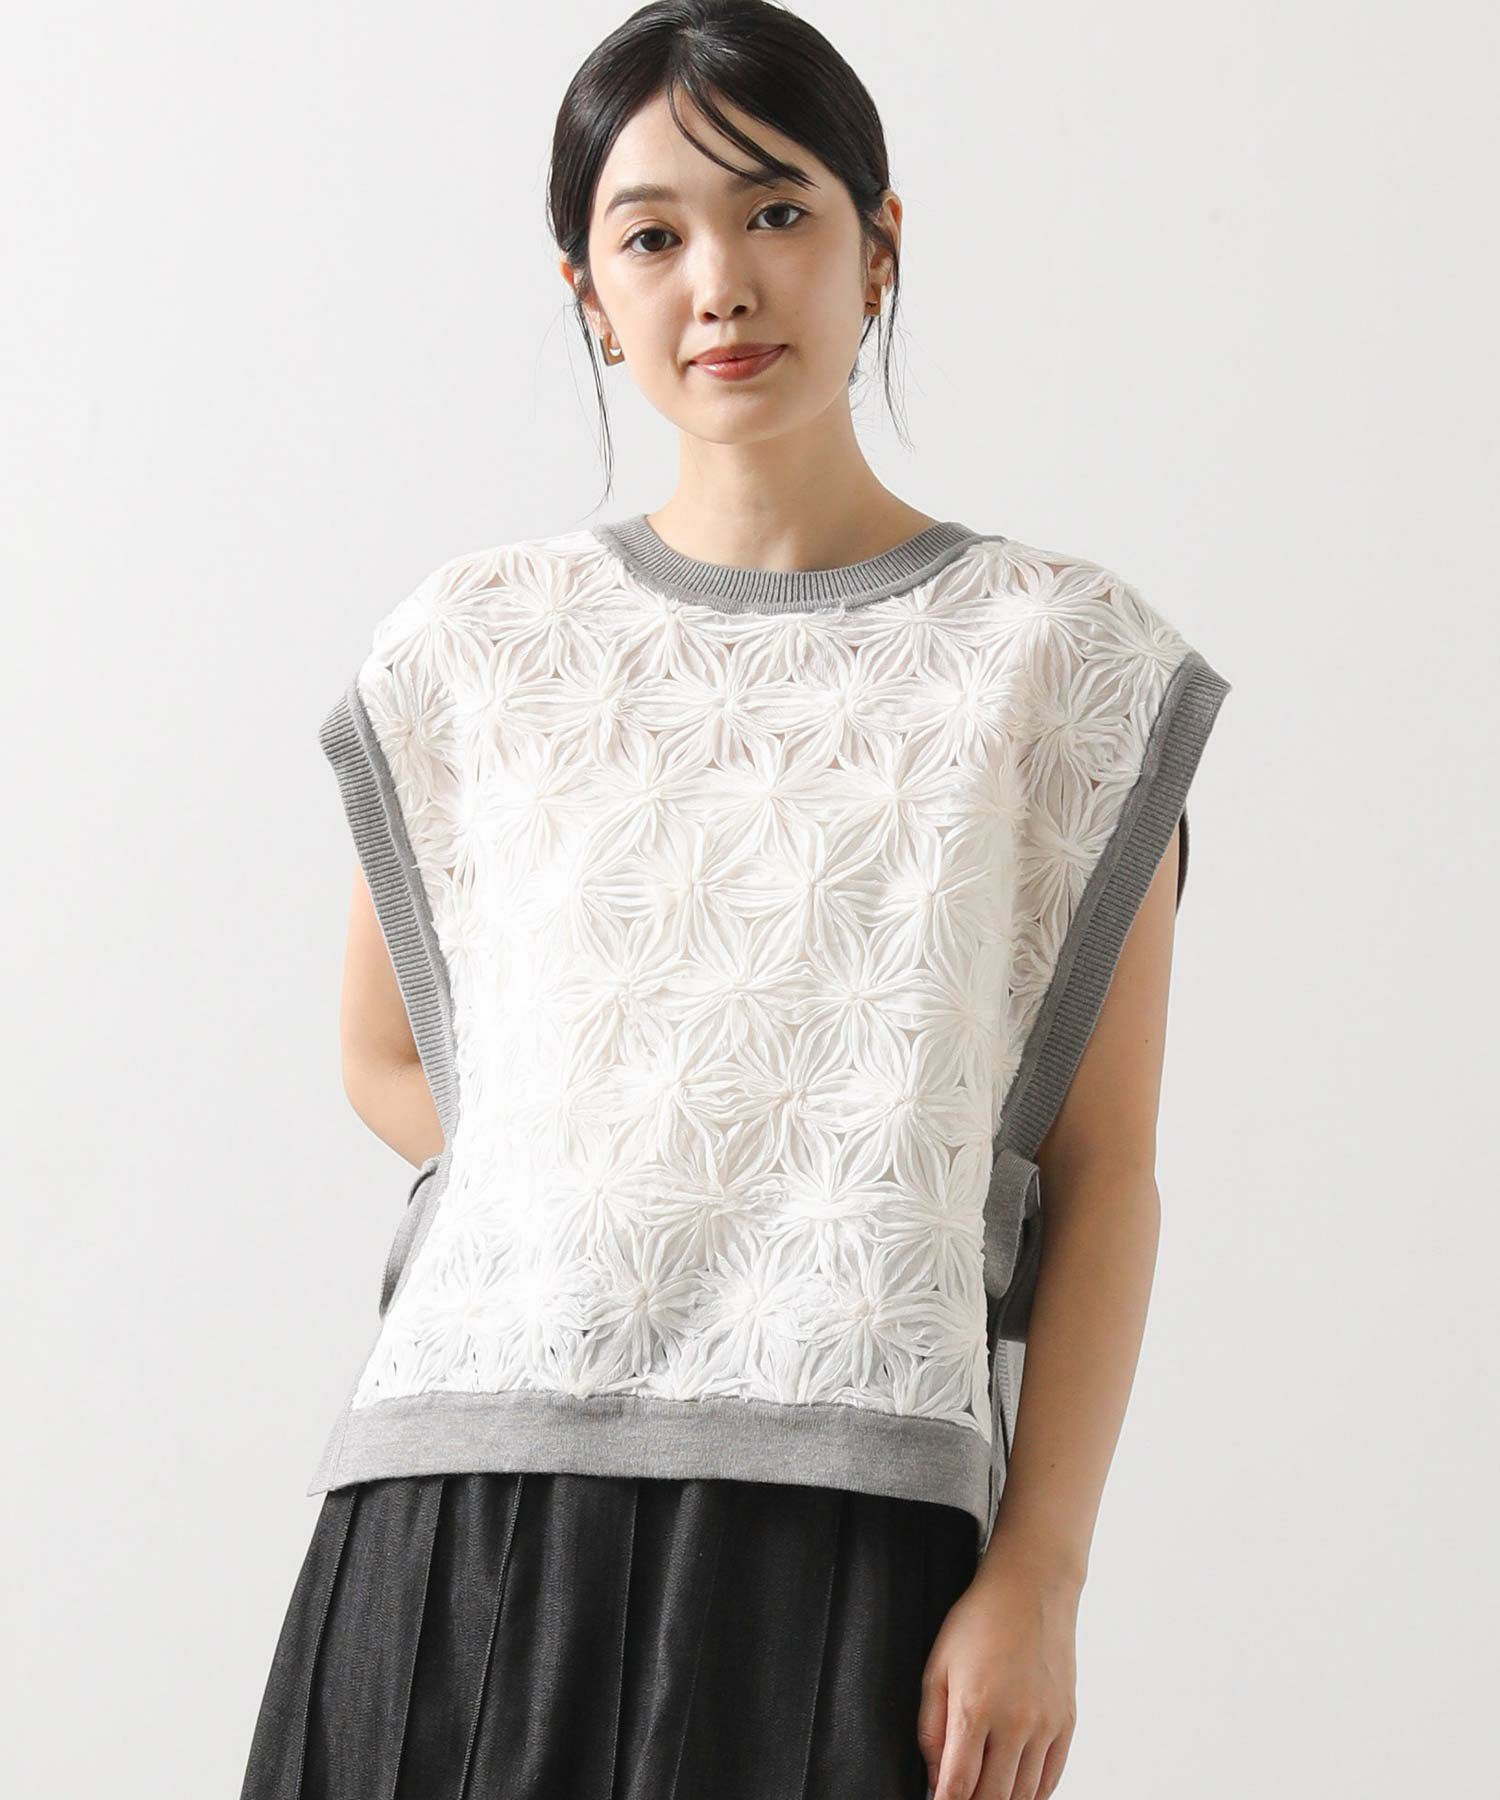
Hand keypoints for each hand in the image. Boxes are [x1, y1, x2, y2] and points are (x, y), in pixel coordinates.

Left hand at [915, 1551, 1079, 1798]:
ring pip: (1023, 1795)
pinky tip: (1016, 1792)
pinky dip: (1033, 1795)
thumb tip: (935, 1777)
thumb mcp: (937, 1666)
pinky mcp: (1066, 1722)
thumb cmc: (979, 1621)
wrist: (1031, 1589)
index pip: (958, 1786)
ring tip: (984, 1794)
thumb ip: (931, 1727)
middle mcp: (1015, 1723)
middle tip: (960, 1798)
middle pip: (993, 1798)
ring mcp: (1045, 1725)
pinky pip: (1051, 1779)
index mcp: (975, 1708)